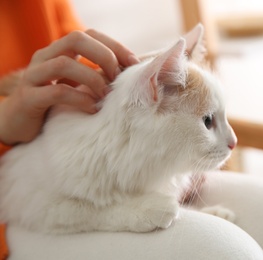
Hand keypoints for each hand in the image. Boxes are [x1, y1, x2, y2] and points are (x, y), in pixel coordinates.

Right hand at [0, 29, 138, 144]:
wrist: (17, 124)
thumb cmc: (55, 104)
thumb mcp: (77, 86)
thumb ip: (97, 76)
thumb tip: (131, 75)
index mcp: (59, 51)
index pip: (89, 34)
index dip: (114, 45)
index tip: (134, 65)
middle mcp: (45, 57)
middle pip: (76, 39)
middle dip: (104, 56)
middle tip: (118, 79)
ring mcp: (34, 76)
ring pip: (64, 63)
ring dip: (93, 79)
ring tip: (106, 96)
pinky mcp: (29, 98)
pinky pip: (56, 91)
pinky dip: (79, 99)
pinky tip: (92, 108)